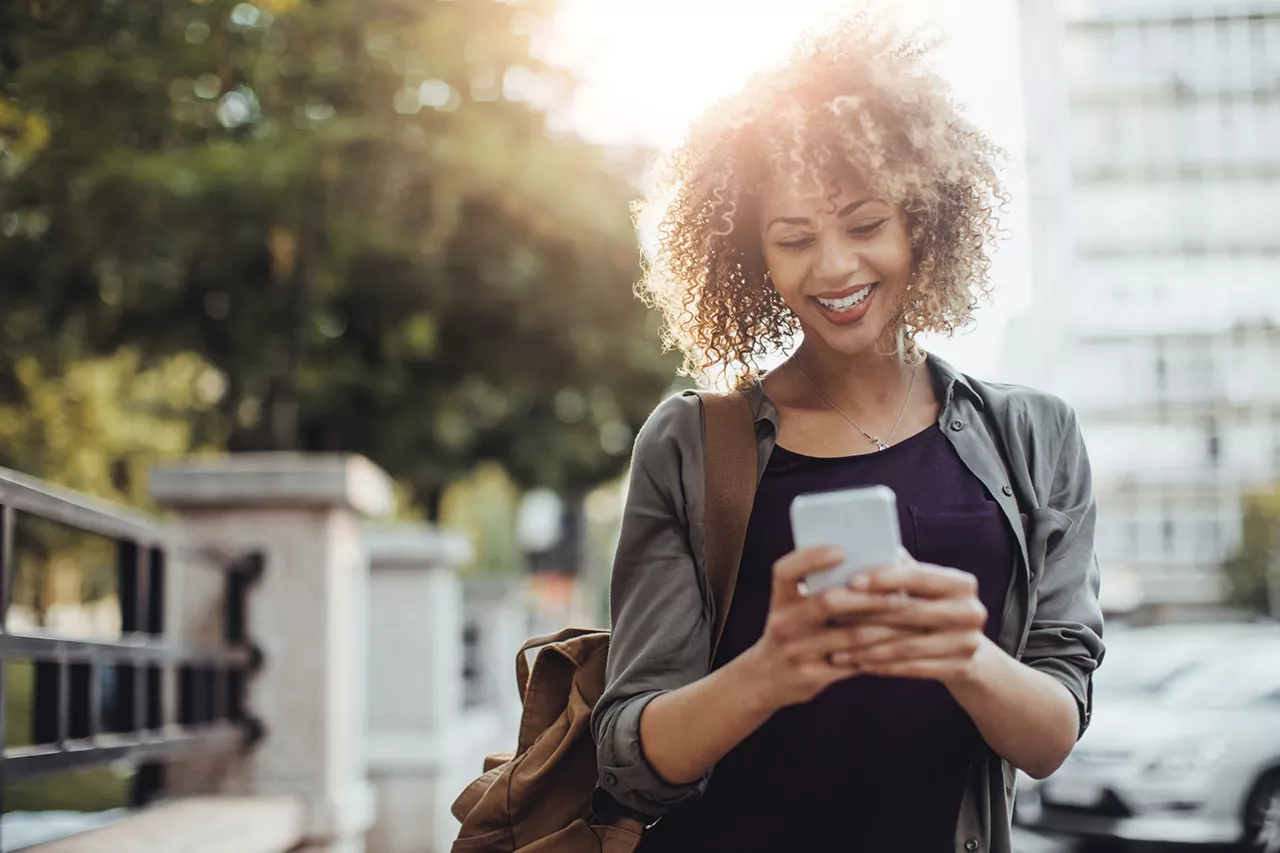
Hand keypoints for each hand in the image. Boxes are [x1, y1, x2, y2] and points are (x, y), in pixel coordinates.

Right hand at [741, 546, 909, 709]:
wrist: (767, 678)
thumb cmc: (793, 631)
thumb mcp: (792, 607)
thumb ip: (818, 586)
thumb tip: (869, 561)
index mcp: (780, 599)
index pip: (787, 571)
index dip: (812, 558)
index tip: (843, 551)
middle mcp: (784, 624)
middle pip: (828, 602)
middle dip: (868, 596)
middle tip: (898, 592)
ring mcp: (797, 651)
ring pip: (850, 635)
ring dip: (885, 625)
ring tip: (909, 617)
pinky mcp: (813, 676)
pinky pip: (854, 662)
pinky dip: (880, 651)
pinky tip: (899, 643)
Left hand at [828, 551, 989, 685]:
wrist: (971, 652)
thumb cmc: (932, 608)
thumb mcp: (923, 588)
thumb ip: (899, 569)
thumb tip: (858, 548)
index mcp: (961, 583)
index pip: (918, 577)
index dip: (884, 578)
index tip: (852, 581)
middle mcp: (970, 611)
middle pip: (909, 613)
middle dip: (867, 615)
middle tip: (832, 617)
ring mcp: (968, 643)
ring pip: (907, 646)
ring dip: (867, 647)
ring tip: (836, 648)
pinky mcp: (961, 669)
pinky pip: (912, 669)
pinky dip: (881, 666)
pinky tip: (857, 664)